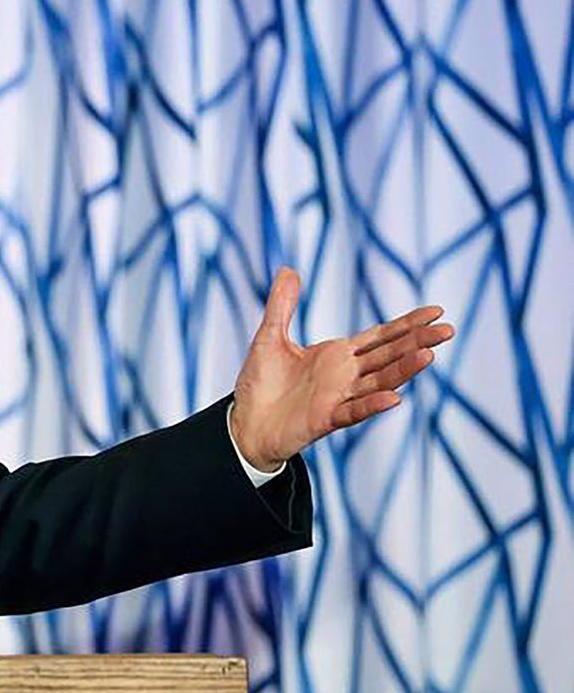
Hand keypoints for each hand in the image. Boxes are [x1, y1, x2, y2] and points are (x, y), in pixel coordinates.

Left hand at [229, 267, 453, 470]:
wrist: (244, 422)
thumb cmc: (261, 382)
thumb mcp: (270, 336)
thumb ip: (282, 305)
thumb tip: (289, 269)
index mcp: (337, 355)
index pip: (381, 337)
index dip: (407, 324)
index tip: (436, 312)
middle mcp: (345, 375)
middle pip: (389, 356)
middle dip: (417, 342)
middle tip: (447, 330)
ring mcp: (338, 397)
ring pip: (379, 381)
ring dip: (403, 370)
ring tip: (429, 356)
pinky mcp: (326, 420)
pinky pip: (354, 411)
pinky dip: (372, 404)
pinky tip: (393, 397)